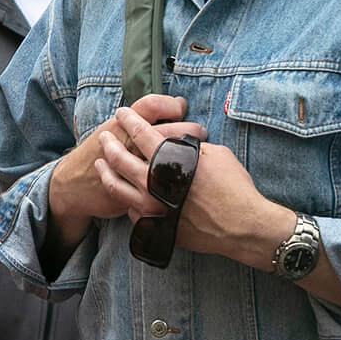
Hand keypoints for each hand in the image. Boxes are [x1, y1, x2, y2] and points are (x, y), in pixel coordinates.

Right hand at [49, 93, 207, 228]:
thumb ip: (136, 121)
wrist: (73, 185)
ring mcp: (132, 170)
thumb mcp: (111, 130)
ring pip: (170, 158)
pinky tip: (185, 175)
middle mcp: (128, 145)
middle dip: (190, 130)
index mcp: (121, 126)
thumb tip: (174, 107)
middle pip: (168, 131)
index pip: (153, 105)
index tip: (182, 108)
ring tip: (198, 152)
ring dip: (190, 154)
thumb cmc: (96, 154)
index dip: (172, 105)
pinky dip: (179, 178)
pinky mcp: (135, 191)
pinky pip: (166, 183)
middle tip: (200, 131)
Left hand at [95, 109, 289, 263]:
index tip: (122, 113)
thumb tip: (178, 139)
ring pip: (116, 186)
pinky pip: (130, 209)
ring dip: (105, 172)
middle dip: (109, 143)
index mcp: (169, 159)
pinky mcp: (153, 224)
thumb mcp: (215, 154)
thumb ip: (190, 146)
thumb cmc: (234, 187)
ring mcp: (150, 206)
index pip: (141, 133)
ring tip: (99, 163)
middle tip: (103, 137)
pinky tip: (122, 192)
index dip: (129, 120)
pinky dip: (125, 198)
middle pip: (120, 158)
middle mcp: (154, 182)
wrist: (241, 226)